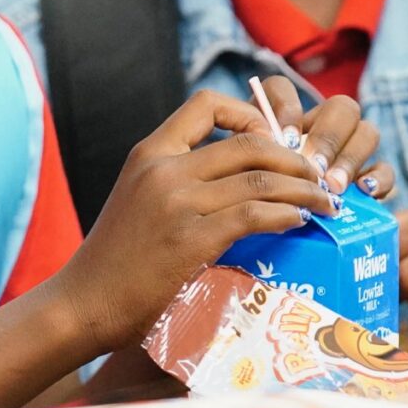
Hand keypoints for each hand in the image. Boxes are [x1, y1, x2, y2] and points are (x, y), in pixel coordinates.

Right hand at [46, 89, 335, 354]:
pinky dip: (286, 215)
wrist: (84, 303)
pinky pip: (255, 215)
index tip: (273, 140)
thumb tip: (233, 183)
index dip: (249, 113)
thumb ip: (175, 183)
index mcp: (148, 153)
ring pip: (260, 178)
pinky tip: (299, 222)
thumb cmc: (114, 262)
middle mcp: (163, 169)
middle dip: (294, 158)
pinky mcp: (192, 239)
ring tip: (324, 203)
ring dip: (303, 189)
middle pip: (249, 142)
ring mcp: (177, 202)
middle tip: (317, 177)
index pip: (205, 104)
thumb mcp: (137, 201)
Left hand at [254, 75, 394, 202]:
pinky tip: (363, 193)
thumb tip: (258, 151)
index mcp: (282, 119)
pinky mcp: (370, 180)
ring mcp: (349, 151)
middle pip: (341, 106)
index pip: (282, 89)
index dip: (287, 107)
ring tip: (334, 186)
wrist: (277, 230)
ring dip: (350, 157)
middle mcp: (319, 126)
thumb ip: (251, 158)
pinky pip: (384, 169)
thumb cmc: (255, 198)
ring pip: (367, 131)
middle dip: (328, 137)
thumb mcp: (245, 176)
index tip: (284, 140)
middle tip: (314, 167)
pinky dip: (377, 179)